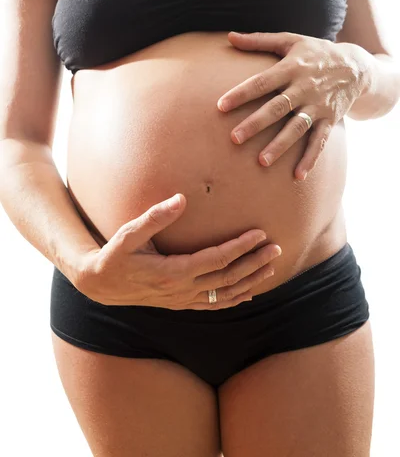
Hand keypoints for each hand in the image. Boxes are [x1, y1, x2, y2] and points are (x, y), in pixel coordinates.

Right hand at [76, 193, 281, 309]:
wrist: (101, 285)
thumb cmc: (115, 255)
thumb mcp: (129, 234)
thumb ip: (155, 217)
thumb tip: (181, 199)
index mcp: (173, 272)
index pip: (216, 259)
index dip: (240, 247)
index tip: (259, 233)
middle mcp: (182, 290)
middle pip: (228, 278)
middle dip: (254, 262)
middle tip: (277, 247)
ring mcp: (183, 301)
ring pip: (225, 294)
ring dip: (250, 281)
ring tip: (271, 266)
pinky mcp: (181, 304)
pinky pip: (214, 305)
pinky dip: (234, 299)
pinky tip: (249, 293)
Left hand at [217, 31, 369, 179]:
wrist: (356, 66)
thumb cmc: (316, 53)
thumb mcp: (291, 41)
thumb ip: (259, 40)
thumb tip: (229, 36)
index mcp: (291, 68)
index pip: (262, 82)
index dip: (241, 94)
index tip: (220, 106)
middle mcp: (304, 88)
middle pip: (277, 107)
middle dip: (256, 123)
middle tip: (234, 139)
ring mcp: (318, 106)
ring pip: (297, 127)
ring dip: (280, 145)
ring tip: (262, 161)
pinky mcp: (330, 120)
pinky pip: (320, 141)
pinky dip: (310, 158)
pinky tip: (298, 176)